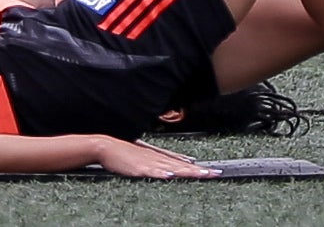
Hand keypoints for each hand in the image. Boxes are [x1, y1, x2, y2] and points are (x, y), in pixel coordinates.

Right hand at [90, 136, 218, 178]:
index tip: (214, 171)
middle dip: (200, 171)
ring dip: (187, 171)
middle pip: (183, 166)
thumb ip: (160, 162)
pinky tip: (171, 176)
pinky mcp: (139, 168)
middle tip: (216, 174)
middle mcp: (158, 159)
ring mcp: (149, 163)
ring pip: (173, 168)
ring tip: (201, 174)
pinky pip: (153, 171)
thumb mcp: (145, 156)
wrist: (107, 146)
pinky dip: (162, 173)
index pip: (184, 163)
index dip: (199, 168)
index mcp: (160, 157)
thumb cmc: (125, 153)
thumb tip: (174, 170)